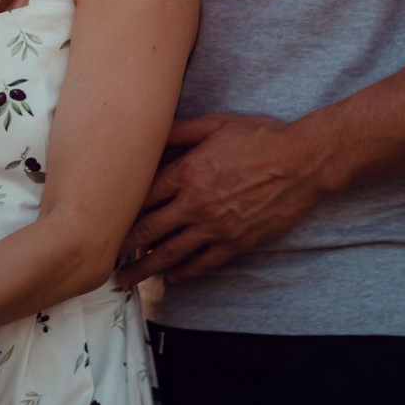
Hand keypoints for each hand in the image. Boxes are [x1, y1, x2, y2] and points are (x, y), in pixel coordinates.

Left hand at [118, 113, 334, 286]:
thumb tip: (150, 129)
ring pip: (171, 253)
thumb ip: (179, 131)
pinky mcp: (236, 243)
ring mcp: (215, 227)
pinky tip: (172, 278)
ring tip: (126, 279)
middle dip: (123, 246)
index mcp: (186, 173)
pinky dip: (185, 273)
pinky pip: (204, 263)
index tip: (103, 219)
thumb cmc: (260, 138)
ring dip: (145, 268)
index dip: (120, 211)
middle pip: (148, 231)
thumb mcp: (215, 125)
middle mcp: (195, 204)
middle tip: (102, 258)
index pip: (142, 197)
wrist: (302, 163)